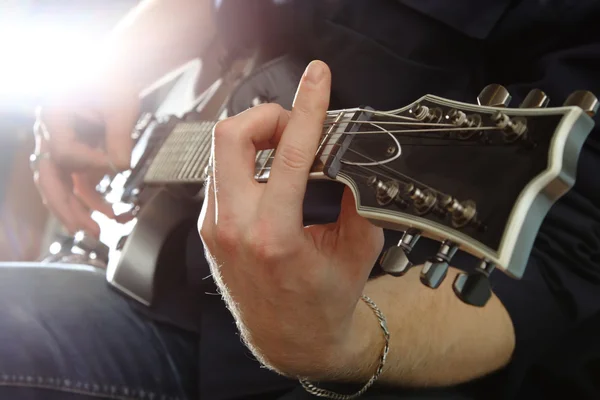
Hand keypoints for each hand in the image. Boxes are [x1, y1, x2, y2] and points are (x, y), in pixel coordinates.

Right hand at [34, 79, 139, 235]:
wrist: (116, 76)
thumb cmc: (115, 84)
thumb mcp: (120, 106)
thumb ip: (119, 136)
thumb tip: (120, 167)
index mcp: (53, 116)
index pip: (64, 152)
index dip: (89, 163)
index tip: (116, 165)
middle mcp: (49, 133)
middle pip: (48, 177)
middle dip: (65, 206)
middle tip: (84, 229)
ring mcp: (59, 146)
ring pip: (58, 185)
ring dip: (76, 209)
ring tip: (95, 230)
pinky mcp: (74, 155)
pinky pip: (75, 182)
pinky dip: (88, 198)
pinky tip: (106, 212)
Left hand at [198, 61, 384, 376]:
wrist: (289, 340)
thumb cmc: (321, 304)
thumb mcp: (357, 249)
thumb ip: (357, 198)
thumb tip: (349, 156)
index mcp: (275, 236)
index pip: (291, 153)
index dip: (308, 107)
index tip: (317, 79)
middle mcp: (234, 229)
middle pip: (230, 137)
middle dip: (266, 115)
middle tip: (295, 123)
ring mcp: (215, 228)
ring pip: (221, 152)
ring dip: (256, 136)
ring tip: (287, 146)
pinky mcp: (210, 227)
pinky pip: (222, 173)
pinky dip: (247, 159)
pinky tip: (272, 170)